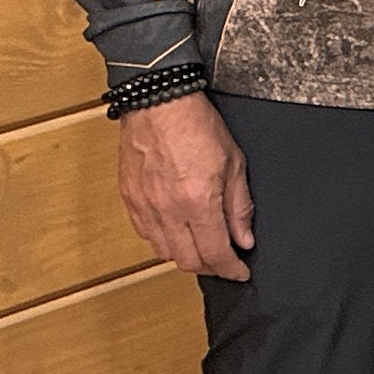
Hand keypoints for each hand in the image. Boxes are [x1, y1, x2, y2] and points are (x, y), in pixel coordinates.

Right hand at [117, 95, 252, 279]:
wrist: (158, 101)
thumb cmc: (196, 123)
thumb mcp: (234, 163)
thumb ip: (239, 206)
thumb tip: (244, 239)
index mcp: (198, 202)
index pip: (216, 254)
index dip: (231, 269)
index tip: (240, 272)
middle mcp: (168, 210)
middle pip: (188, 261)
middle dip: (211, 268)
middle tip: (225, 262)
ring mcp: (145, 206)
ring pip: (164, 252)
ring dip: (186, 256)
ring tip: (202, 247)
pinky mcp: (129, 198)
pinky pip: (145, 234)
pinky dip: (163, 241)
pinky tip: (176, 231)